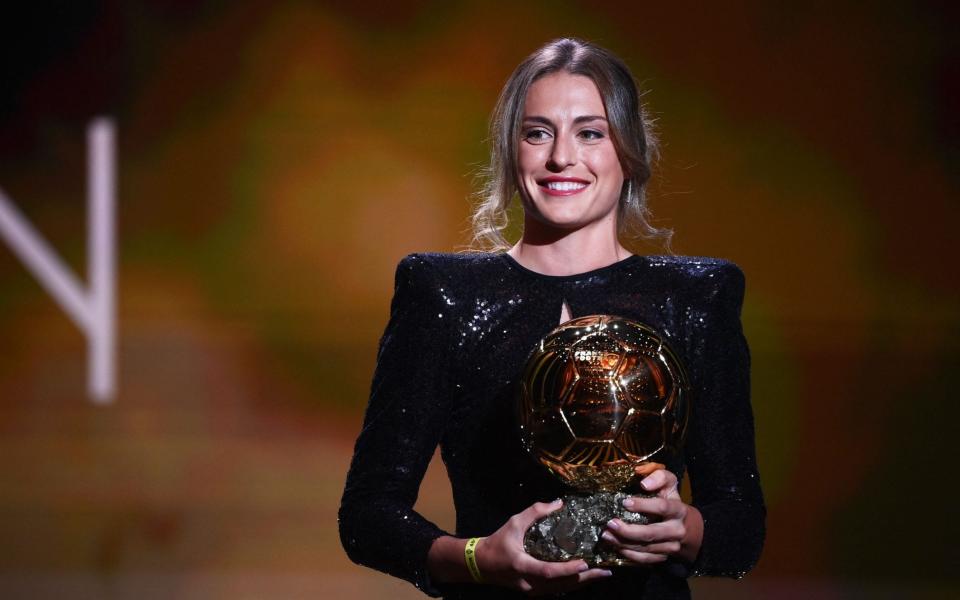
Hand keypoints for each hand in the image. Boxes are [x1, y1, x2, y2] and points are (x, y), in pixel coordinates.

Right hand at [477, 499, 613, 595]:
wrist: (480, 564)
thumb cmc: (497, 542)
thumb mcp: (514, 523)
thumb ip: (535, 512)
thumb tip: (559, 503)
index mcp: (522, 565)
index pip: (548, 571)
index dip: (567, 569)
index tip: (585, 563)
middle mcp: (529, 583)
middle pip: (561, 585)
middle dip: (584, 578)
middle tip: (604, 571)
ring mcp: (532, 590)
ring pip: (561, 589)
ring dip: (581, 582)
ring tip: (600, 574)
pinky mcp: (534, 591)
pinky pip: (556, 589)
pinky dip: (571, 583)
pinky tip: (583, 578)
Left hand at [600, 468, 702, 563]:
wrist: (689, 529)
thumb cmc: (672, 502)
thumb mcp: (670, 486)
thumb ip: (660, 477)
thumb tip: (644, 483)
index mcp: (678, 510)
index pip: (662, 507)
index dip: (644, 505)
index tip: (625, 502)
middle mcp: (676, 530)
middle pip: (651, 533)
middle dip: (629, 530)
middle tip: (610, 523)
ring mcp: (670, 547)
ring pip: (645, 548)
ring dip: (623, 543)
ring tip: (606, 535)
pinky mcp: (663, 558)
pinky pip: (645, 560)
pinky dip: (629, 555)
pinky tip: (615, 546)